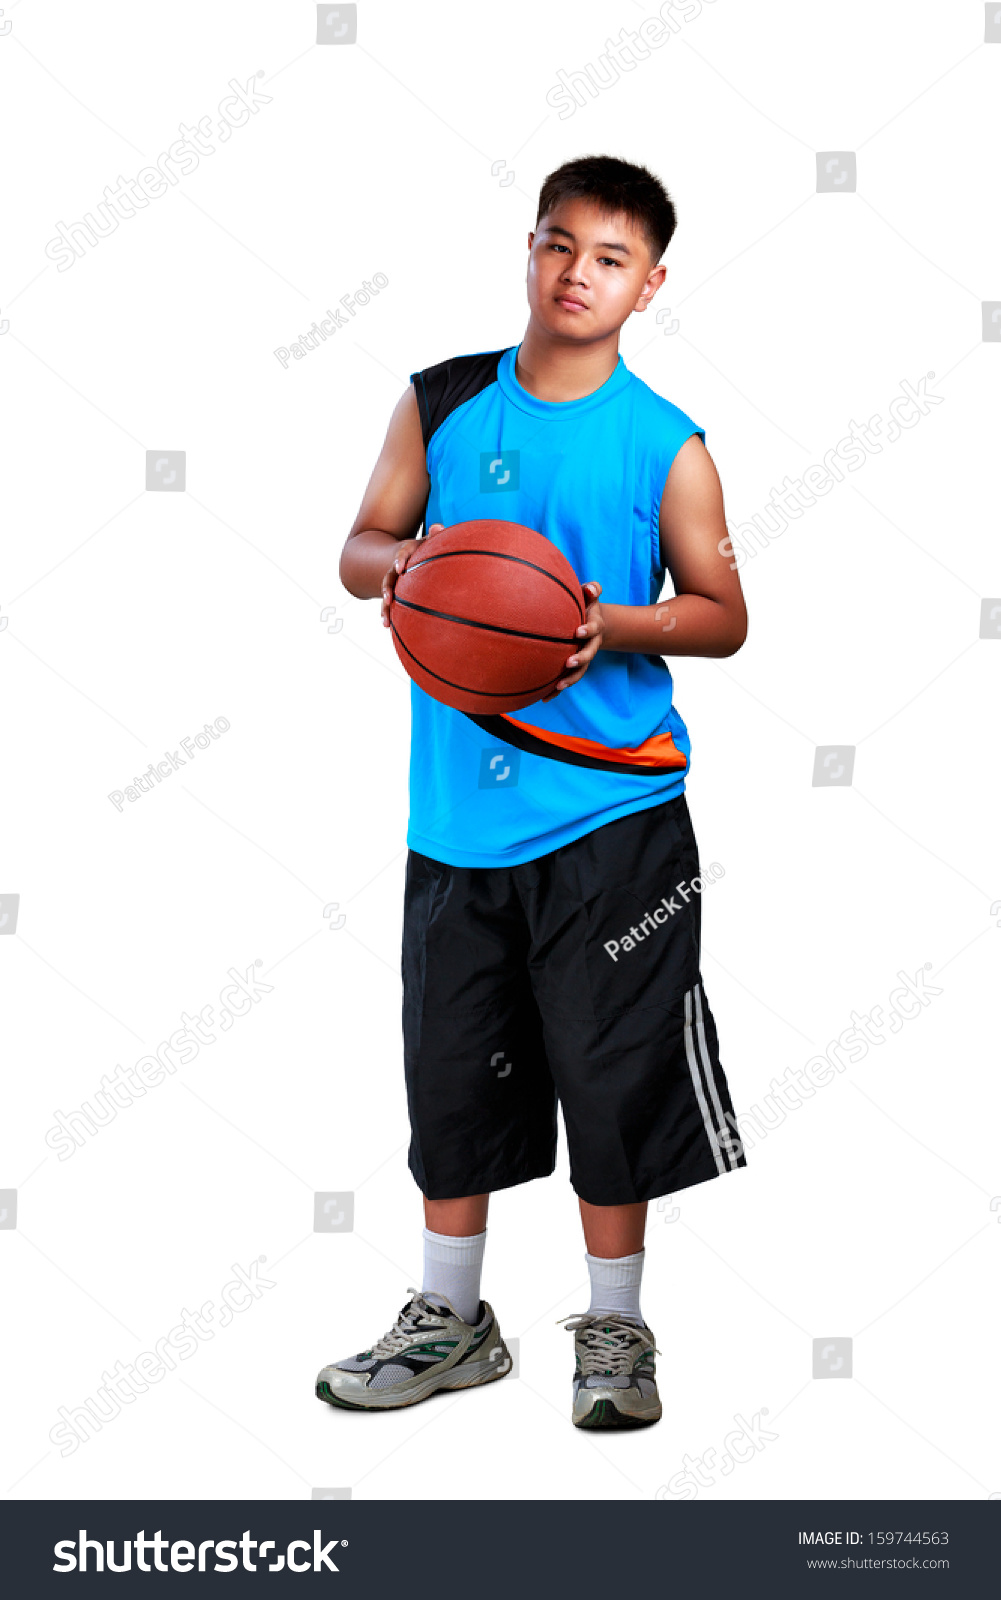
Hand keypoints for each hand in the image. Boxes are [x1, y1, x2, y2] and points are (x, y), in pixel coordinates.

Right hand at [381, 523, 442, 626]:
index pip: (401, 554)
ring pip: (387, 593)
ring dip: (385, 607)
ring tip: (385, 621)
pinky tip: (388, 626)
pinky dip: (388, 613)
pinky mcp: (395, 591)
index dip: (399, 560)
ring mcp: (395, 581)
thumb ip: (435, 536)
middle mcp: (397, 567)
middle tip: (387, 598)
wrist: (411, 553)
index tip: (399, 568)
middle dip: (387, 588)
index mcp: (407, 552)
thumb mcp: (429, 540)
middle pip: (389, 577)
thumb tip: (439, 527)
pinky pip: (390, 603)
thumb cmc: (426, 548)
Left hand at [541, 580, 603, 700]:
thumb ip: (592, 589)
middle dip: (581, 659)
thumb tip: (592, 588)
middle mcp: (591, 644)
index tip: (578, 631)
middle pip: (589, 654)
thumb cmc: (586, 605)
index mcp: (595, 627)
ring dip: (571, 678)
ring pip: (580, 671)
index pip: (594, 629)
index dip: (588, 630)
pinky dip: (557, 690)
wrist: (592, 623)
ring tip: (558, 685)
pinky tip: (544, 698)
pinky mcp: (574, 666)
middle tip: (569, 662)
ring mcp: (583, 656)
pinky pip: (567, 679)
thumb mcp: (590, 596)